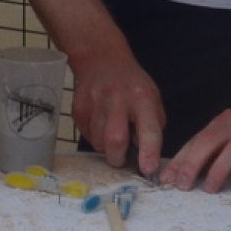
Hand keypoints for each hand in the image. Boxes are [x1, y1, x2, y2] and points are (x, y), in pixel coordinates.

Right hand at [71, 48, 165, 175]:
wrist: (101, 61)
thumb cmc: (133, 85)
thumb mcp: (152, 99)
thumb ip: (151, 126)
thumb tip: (145, 156)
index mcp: (142, 98)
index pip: (148, 128)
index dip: (149, 151)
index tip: (148, 170)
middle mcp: (117, 98)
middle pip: (115, 139)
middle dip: (118, 158)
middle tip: (121, 160)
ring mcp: (94, 102)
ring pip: (99, 142)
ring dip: (106, 148)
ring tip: (112, 134)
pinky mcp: (78, 108)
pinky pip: (87, 136)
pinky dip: (96, 138)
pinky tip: (101, 125)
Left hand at [161, 108, 230, 191]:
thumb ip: (209, 152)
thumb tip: (179, 174)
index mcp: (225, 122)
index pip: (197, 140)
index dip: (180, 160)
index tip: (167, 179)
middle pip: (210, 140)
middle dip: (192, 164)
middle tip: (184, 185)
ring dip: (218, 170)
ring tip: (210, 188)